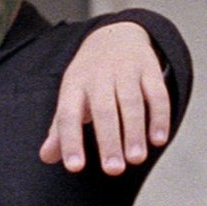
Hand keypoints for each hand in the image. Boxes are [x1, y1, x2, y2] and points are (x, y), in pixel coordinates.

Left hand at [40, 21, 175, 174]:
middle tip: (113, 170)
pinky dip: (159, 117)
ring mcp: (125, 71)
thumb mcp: (71, 96)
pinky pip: (157, 93)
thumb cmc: (90, 77)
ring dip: (134, 132)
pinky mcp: (149, 69)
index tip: (75, 167)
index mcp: (74, 86)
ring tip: (136, 160)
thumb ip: (61, 129)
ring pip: (131, 102)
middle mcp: (98, 77)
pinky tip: (159, 140)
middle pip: (103, 110)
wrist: (115, 35)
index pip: (68, 114)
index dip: (70, 141)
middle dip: (109, 141)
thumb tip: (47, 157)